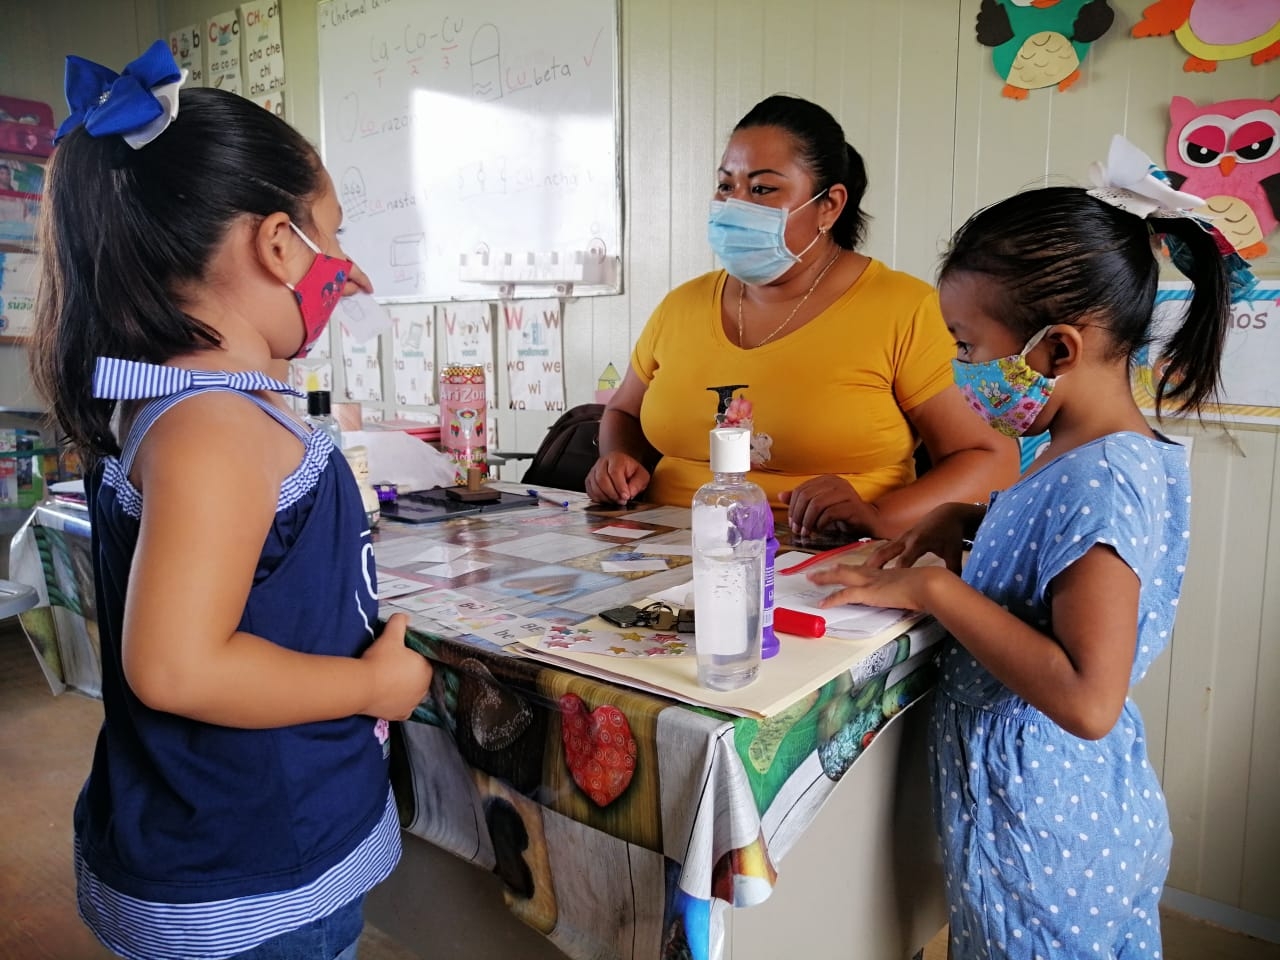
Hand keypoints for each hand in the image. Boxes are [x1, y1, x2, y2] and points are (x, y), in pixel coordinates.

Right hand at [360, 613, 432, 719]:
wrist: (363, 686)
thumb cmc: (380, 660)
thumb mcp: (390, 636)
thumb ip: (399, 622)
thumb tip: (403, 616)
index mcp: (426, 669)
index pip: (423, 663)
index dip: (412, 659)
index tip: (399, 657)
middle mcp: (424, 689)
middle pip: (418, 679)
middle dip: (408, 675)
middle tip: (391, 669)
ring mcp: (413, 704)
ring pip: (411, 694)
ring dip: (403, 689)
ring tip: (387, 682)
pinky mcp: (400, 715)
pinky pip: (402, 708)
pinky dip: (397, 704)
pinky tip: (388, 697)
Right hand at [585, 452, 649, 503]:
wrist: (622, 468)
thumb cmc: (632, 472)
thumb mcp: (641, 476)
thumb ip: (638, 484)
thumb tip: (630, 493)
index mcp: (616, 459)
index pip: (614, 472)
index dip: (620, 486)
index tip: (626, 496)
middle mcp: (602, 463)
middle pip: (602, 479)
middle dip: (612, 494)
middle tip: (622, 501)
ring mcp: (594, 471)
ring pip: (595, 487)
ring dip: (606, 498)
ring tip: (616, 501)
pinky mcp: (589, 480)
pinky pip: (590, 492)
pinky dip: (599, 499)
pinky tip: (608, 500)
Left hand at [779, 475, 878, 537]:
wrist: (868, 523)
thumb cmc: (842, 515)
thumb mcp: (819, 508)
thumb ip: (802, 501)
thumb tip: (781, 495)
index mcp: (827, 480)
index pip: (801, 490)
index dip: (792, 507)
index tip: (792, 523)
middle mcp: (837, 482)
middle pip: (807, 496)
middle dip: (798, 515)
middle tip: (797, 530)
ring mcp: (846, 493)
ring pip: (817, 504)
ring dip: (808, 521)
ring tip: (807, 532)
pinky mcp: (853, 506)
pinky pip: (829, 513)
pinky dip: (820, 524)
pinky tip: (820, 530)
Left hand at [807, 563, 945, 612]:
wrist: (930, 584)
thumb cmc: (928, 586)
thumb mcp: (915, 588)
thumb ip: (908, 591)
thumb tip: (912, 597)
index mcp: (884, 573)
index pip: (861, 569)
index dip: (849, 569)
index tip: (839, 569)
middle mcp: (874, 574)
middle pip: (847, 569)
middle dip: (830, 571)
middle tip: (816, 571)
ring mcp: (870, 582)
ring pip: (840, 577)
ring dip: (825, 578)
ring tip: (812, 579)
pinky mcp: (868, 592)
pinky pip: (844, 595)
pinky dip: (832, 599)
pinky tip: (822, 604)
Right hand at [862, 501, 979, 574]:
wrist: (947, 513)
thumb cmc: (951, 534)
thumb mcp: (954, 552)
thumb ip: (954, 570)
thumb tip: (956, 588)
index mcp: (920, 542)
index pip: (905, 559)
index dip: (896, 572)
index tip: (887, 584)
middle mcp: (907, 539)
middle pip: (885, 553)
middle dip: (873, 565)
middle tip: (860, 580)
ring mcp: (901, 537)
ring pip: (881, 550)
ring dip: (869, 563)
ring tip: (856, 576)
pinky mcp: (899, 538)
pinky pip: (883, 549)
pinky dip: (874, 559)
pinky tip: (866, 571)